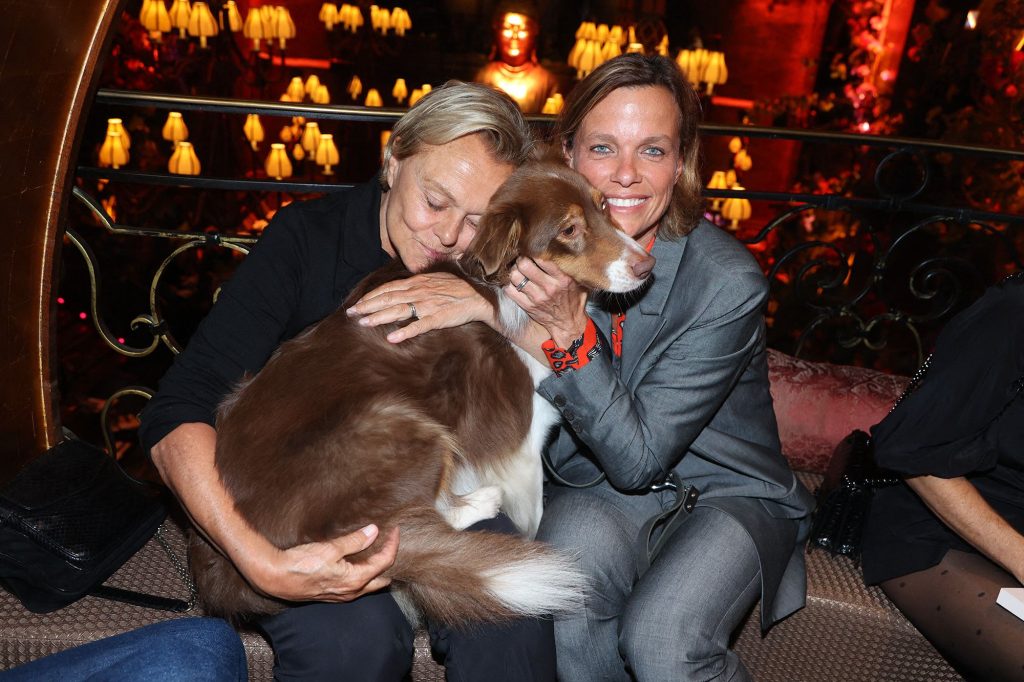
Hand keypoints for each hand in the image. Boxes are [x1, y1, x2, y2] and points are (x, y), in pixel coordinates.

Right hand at [247, 524, 399, 602]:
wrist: (275, 577)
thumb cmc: (301, 563)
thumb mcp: (330, 549)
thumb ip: (354, 541)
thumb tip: (374, 531)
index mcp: (355, 580)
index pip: (384, 563)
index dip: (392, 545)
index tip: (394, 530)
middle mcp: (351, 592)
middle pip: (381, 579)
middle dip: (389, 562)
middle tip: (391, 543)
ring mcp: (342, 595)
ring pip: (369, 584)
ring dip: (377, 569)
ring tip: (379, 551)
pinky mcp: (332, 594)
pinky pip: (357, 586)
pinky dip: (364, 574)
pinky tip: (359, 563)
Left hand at [346, 272, 495, 342]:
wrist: (479, 297)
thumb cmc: (457, 289)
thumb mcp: (434, 280)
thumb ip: (416, 285)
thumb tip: (400, 289)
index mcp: (417, 283)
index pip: (389, 289)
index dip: (371, 296)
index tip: (357, 304)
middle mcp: (419, 292)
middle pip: (389, 299)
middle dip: (368, 306)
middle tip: (351, 314)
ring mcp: (428, 305)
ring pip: (399, 311)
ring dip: (380, 317)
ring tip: (364, 323)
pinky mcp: (438, 318)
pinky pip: (419, 326)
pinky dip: (405, 332)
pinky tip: (393, 338)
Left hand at [506, 257, 588, 347]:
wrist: (568, 324)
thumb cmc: (574, 300)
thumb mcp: (578, 282)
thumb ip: (570, 268)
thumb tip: (560, 249)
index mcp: (562, 279)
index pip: (542, 259)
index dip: (533, 251)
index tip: (532, 250)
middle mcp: (549, 288)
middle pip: (524, 265)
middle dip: (521, 259)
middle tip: (522, 259)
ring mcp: (537, 298)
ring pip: (514, 277)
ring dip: (513, 270)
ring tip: (517, 270)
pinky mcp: (527, 306)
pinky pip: (509, 291)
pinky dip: (508, 284)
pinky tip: (513, 282)